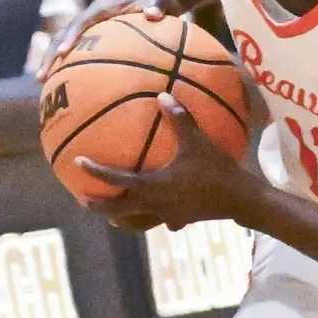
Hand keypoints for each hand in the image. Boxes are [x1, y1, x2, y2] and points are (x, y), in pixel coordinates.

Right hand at [39, 0, 187, 78]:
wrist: (161, 1)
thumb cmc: (161, 1)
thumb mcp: (162, 0)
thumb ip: (157, 4)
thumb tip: (153, 14)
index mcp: (104, 8)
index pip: (82, 21)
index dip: (71, 35)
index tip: (63, 53)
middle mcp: (92, 17)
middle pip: (64, 34)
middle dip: (51, 55)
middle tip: (41, 76)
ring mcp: (91, 28)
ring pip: (65, 44)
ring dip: (52, 61)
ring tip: (42, 83)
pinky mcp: (95, 38)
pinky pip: (78, 53)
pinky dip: (69, 66)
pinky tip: (67, 88)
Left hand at [74, 93, 250, 230]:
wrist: (239, 200)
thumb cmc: (215, 170)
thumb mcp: (197, 142)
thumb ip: (179, 119)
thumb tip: (162, 95)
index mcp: (152, 186)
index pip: (116, 180)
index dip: (95, 172)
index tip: (78, 163)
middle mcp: (154, 204)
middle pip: (117, 211)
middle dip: (100, 206)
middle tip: (84, 199)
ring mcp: (167, 216)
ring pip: (136, 222)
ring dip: (121, 218)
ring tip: (112, 216)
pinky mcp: (180, 220)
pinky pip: (159, 221)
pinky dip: (150, 218)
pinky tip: (157, 214)